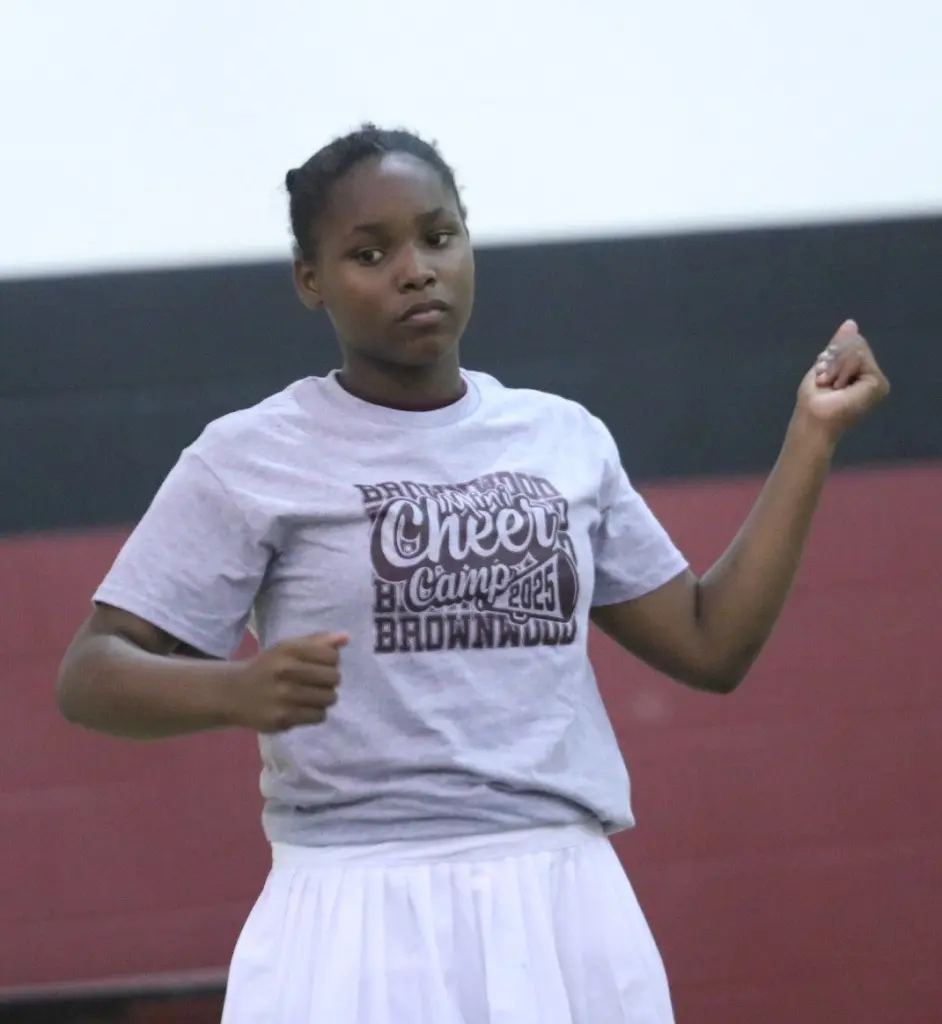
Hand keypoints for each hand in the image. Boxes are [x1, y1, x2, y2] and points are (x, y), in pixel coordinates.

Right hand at [225, 632, 348, 733]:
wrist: (233, 693)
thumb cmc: (268, 667)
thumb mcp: (287, 648)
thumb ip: (317, 641)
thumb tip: (346, 637)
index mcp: (288, 649)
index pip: (331, 655)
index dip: (332, 660)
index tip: (322, 664)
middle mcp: (285, 671)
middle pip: (333, 677)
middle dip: (330, 680)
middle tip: (318, 682)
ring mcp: (283, 696)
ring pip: (328, 698)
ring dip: (325, 698)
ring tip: (312, 695)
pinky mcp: (282, 718)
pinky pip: (318, 716)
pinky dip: (316, 712)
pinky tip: (304, 707)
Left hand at [795, 320, 890, 442]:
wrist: (813, 418)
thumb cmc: (814, 398)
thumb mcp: (825, 365)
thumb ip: (839, 345)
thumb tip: (851, 322)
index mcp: (862, 372)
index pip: (852, 343)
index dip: (832, 354)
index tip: (823, 374)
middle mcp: (873, 376)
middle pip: (856, 342)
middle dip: (834, 358)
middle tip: (826, 381)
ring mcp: (877, 381)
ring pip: (857, 349)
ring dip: (836, 366)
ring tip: (832, 385)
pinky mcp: (878, 383)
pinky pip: (859, 357)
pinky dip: (842, 369)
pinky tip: (839, 387)